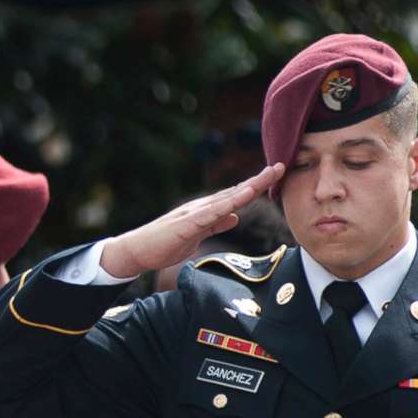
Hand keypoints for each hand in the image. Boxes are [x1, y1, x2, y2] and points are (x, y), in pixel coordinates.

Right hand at [95, 163, 284, 279]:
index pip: (235, 196)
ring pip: (227, 197)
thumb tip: (235, 217)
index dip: (255, 186)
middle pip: (236, 191)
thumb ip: (215, 225)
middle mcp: (202, 206)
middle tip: (281, 166)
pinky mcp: (187, 223)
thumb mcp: (196, 236)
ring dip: (250, 186)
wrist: (136, 251)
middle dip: (259, 180)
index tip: (275, 176)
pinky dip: (230, 202)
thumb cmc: (163, 245)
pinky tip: (244, 196)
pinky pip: (213, 212)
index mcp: (206, 211)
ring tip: (269, 175)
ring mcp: (194, 213)